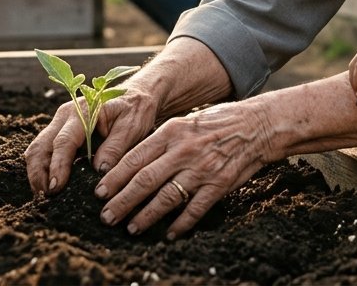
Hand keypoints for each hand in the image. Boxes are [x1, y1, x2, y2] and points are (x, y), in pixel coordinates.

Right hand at [23, 85, 161, 194]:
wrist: (136, 95)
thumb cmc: (136, 110)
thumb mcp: (132, 127)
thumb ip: (116, 147)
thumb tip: (98, 169)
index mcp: (83, 111)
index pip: (64, 140)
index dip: (58, 165)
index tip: (55, 187)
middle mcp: (66, 115)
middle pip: (42, 145)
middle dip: (38, 173)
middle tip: (44, 197)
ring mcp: (61, 123)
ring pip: (38, 148)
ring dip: (36, 172)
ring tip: (43, 195)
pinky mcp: (61, 132)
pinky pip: (44, 151)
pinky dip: (41, 168)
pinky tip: (46, 186)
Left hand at [95, 99, 272, 239]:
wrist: (257, 126)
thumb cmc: (218, 122)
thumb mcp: (184, 122)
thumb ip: (161, 140)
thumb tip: (132, 161)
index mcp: (172, 132)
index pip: (135, 157)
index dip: (115, 177)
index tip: (99, 191)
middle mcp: (184, 150)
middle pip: (145, 180)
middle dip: (122, 200)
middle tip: (106, 216)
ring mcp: (202, 169)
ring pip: (166, 197)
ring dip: (145, 216)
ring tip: (131, 228)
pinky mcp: (219, 185)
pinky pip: (195, 209)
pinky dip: (180, 224)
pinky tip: (169, 233)